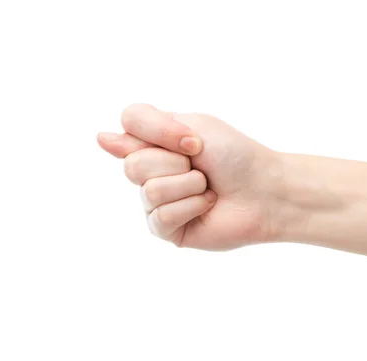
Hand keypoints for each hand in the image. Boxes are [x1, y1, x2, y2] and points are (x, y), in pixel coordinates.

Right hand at [97, 104, 281, 249]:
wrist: (265, 190)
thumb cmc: (235, 156)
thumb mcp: (193, 126)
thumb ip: (145, 128)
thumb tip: (101, 139)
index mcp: (156, 141)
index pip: (128, 124)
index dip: (159, 132)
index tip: (192, 141)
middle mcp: (151, 171)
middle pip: (133, 165)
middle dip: (176, 164)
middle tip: (201, 166)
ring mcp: (157, 201)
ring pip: (149, 191)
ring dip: (188, 186)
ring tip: (208, 188)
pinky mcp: (167, 229)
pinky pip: (160, 216)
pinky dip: (191, 207)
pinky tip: (207, 206)